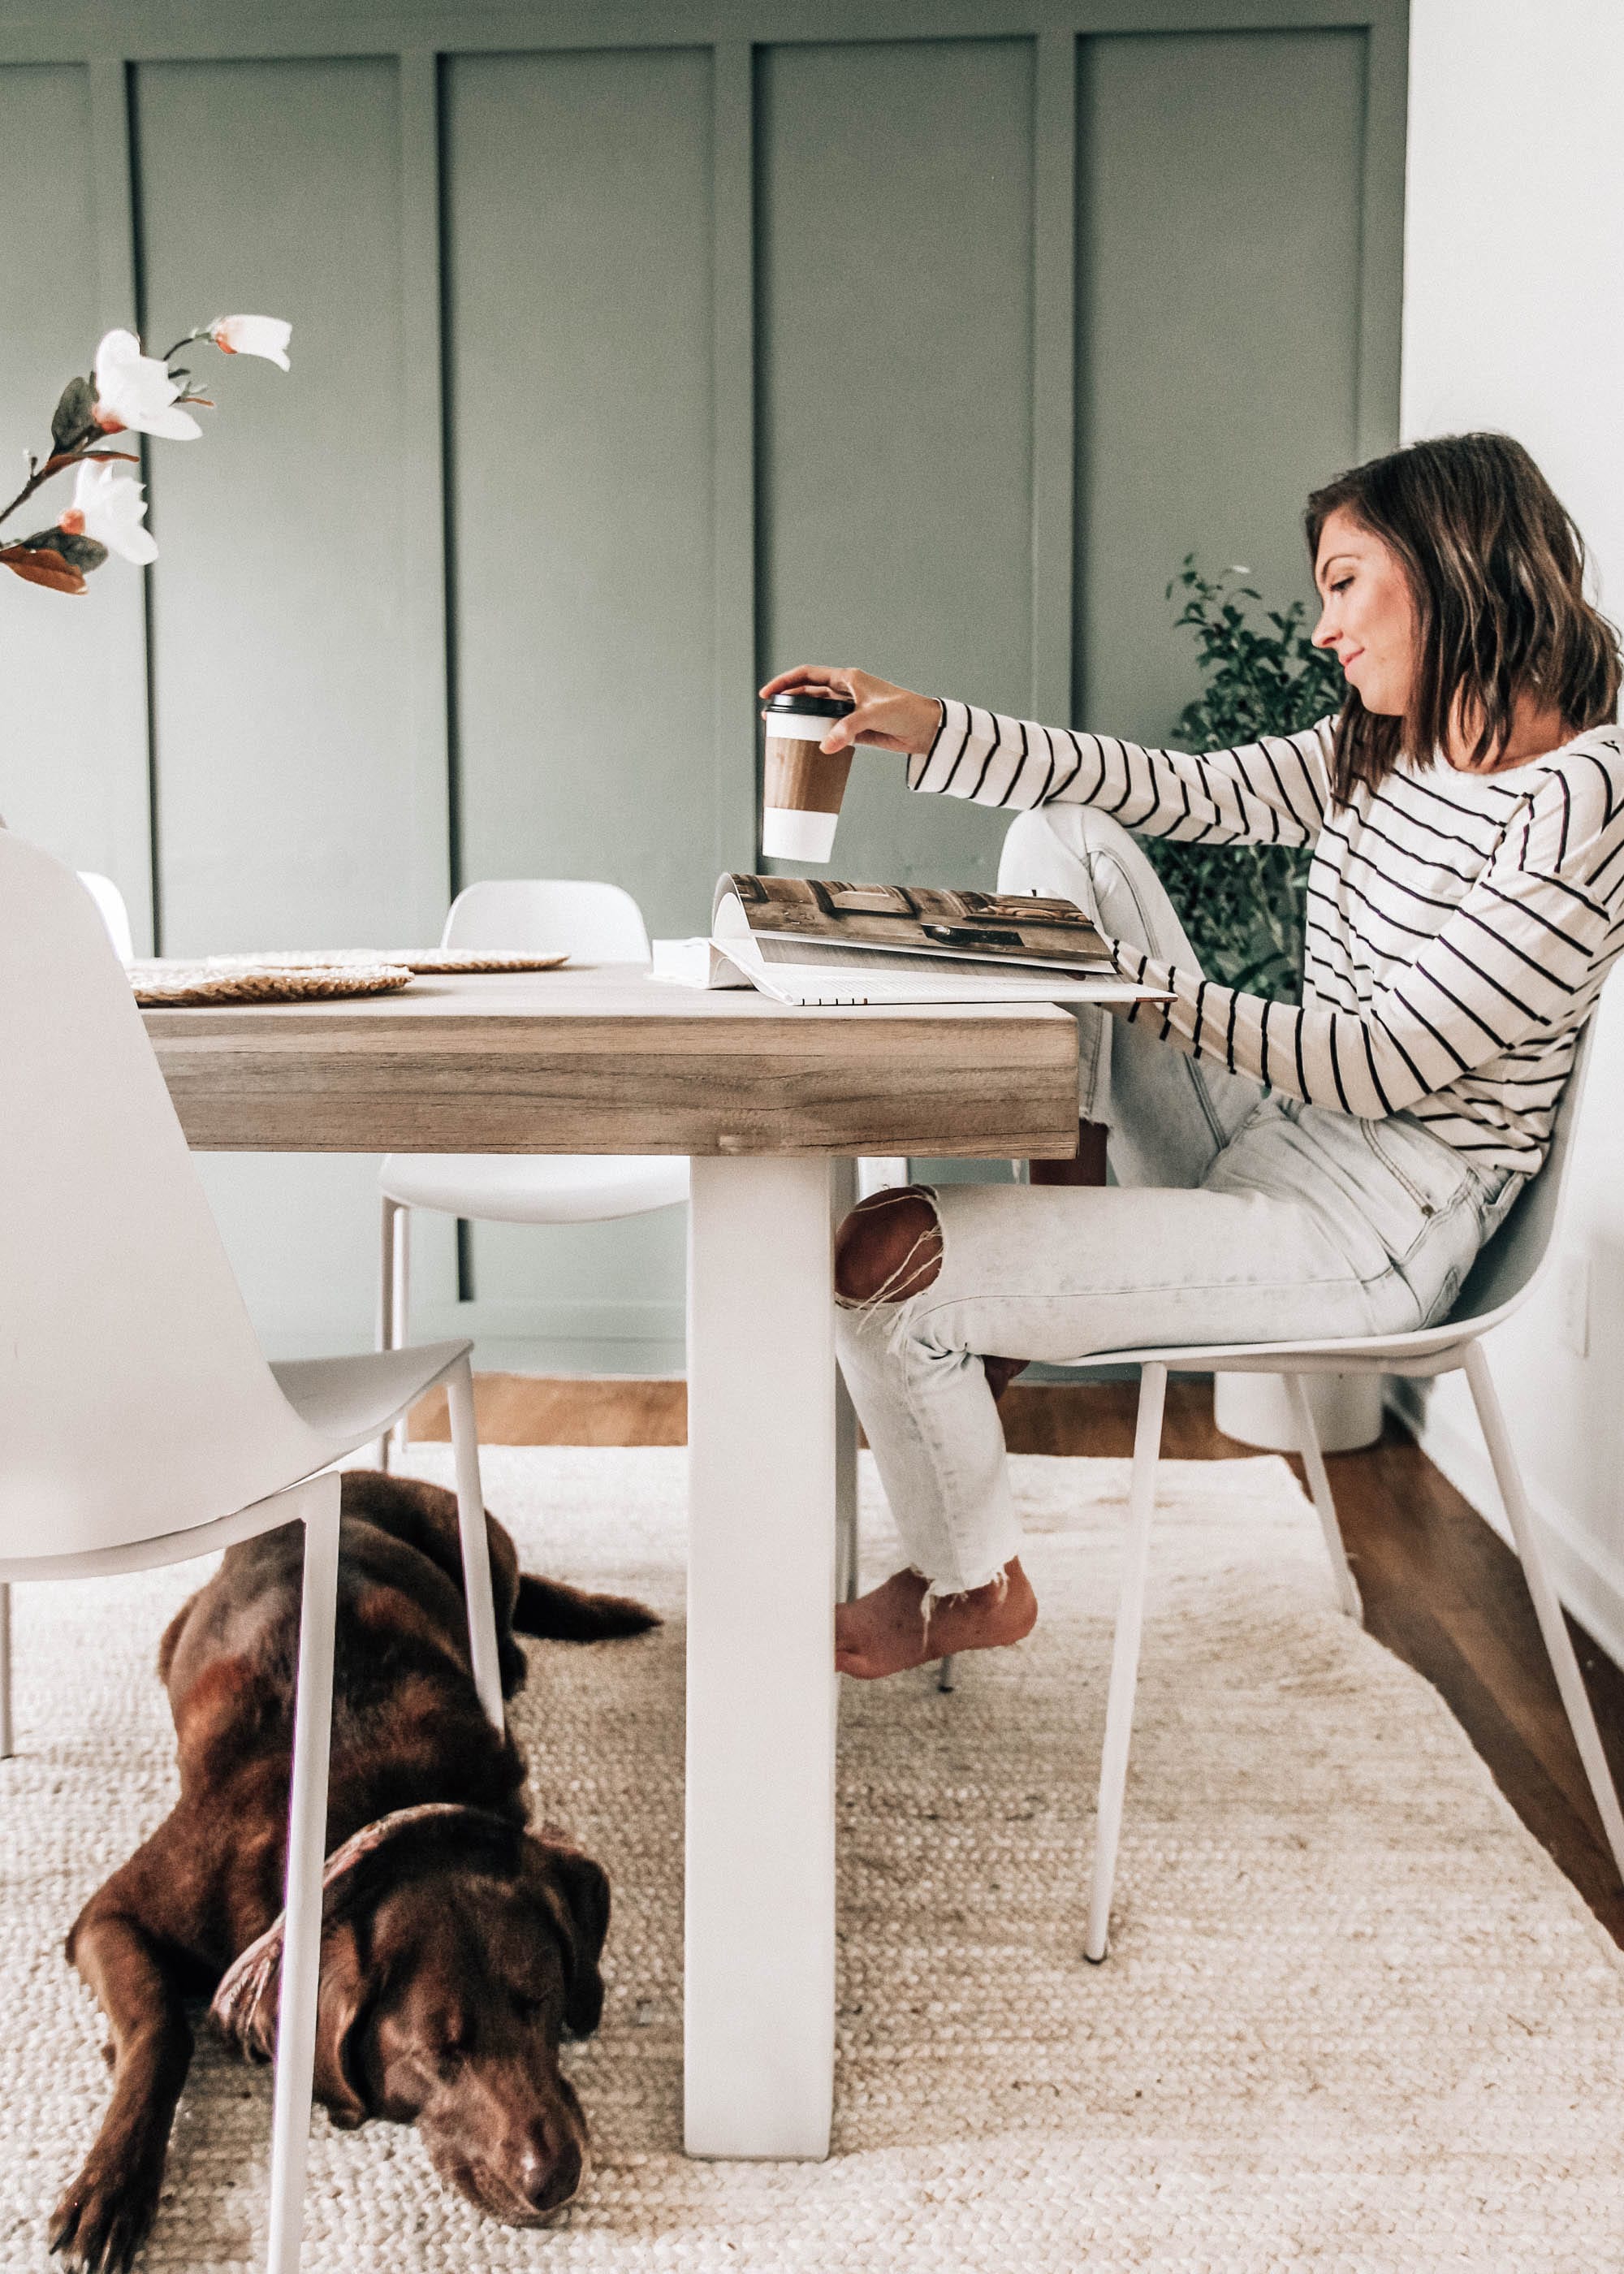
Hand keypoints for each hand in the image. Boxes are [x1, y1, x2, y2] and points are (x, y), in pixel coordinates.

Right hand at [759, 664, 942, 756]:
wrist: (927, 729)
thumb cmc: (906, 711)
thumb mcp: (875, 715)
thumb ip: (848, 729)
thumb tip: (825, 747)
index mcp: (848, 679)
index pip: (809, 674)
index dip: (785, 681)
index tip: (767, 692)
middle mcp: (846, 693)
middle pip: (809, 693)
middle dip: (787, 702)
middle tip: (768, 714)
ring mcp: (850, 712)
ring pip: (817, 713)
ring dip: (800, 720)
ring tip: (780, 730)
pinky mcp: (856, 730)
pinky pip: (830, 731)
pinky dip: (817, 736)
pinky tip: (806, 744)